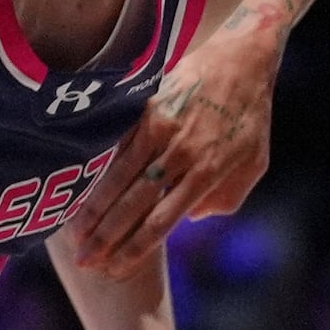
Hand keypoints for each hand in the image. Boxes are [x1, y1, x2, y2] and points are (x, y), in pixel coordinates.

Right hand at [66, 18, 285, 278]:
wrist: (244, 59)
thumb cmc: (251, 118)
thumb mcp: (253, 166)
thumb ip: (225, 199)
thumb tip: (190, 218)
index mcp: (207, 174)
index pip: (161, 223)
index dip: (134, 250)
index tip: (115, 270)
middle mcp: (180, 154)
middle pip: (133, 205)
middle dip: (105, 238)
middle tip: (84, 261)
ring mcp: (160, 129)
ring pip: (118, 177)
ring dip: (94, 210)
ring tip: (76, 236)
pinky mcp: (147, 108)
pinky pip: (118, 145)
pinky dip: (99, 171)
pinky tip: (83, 190)